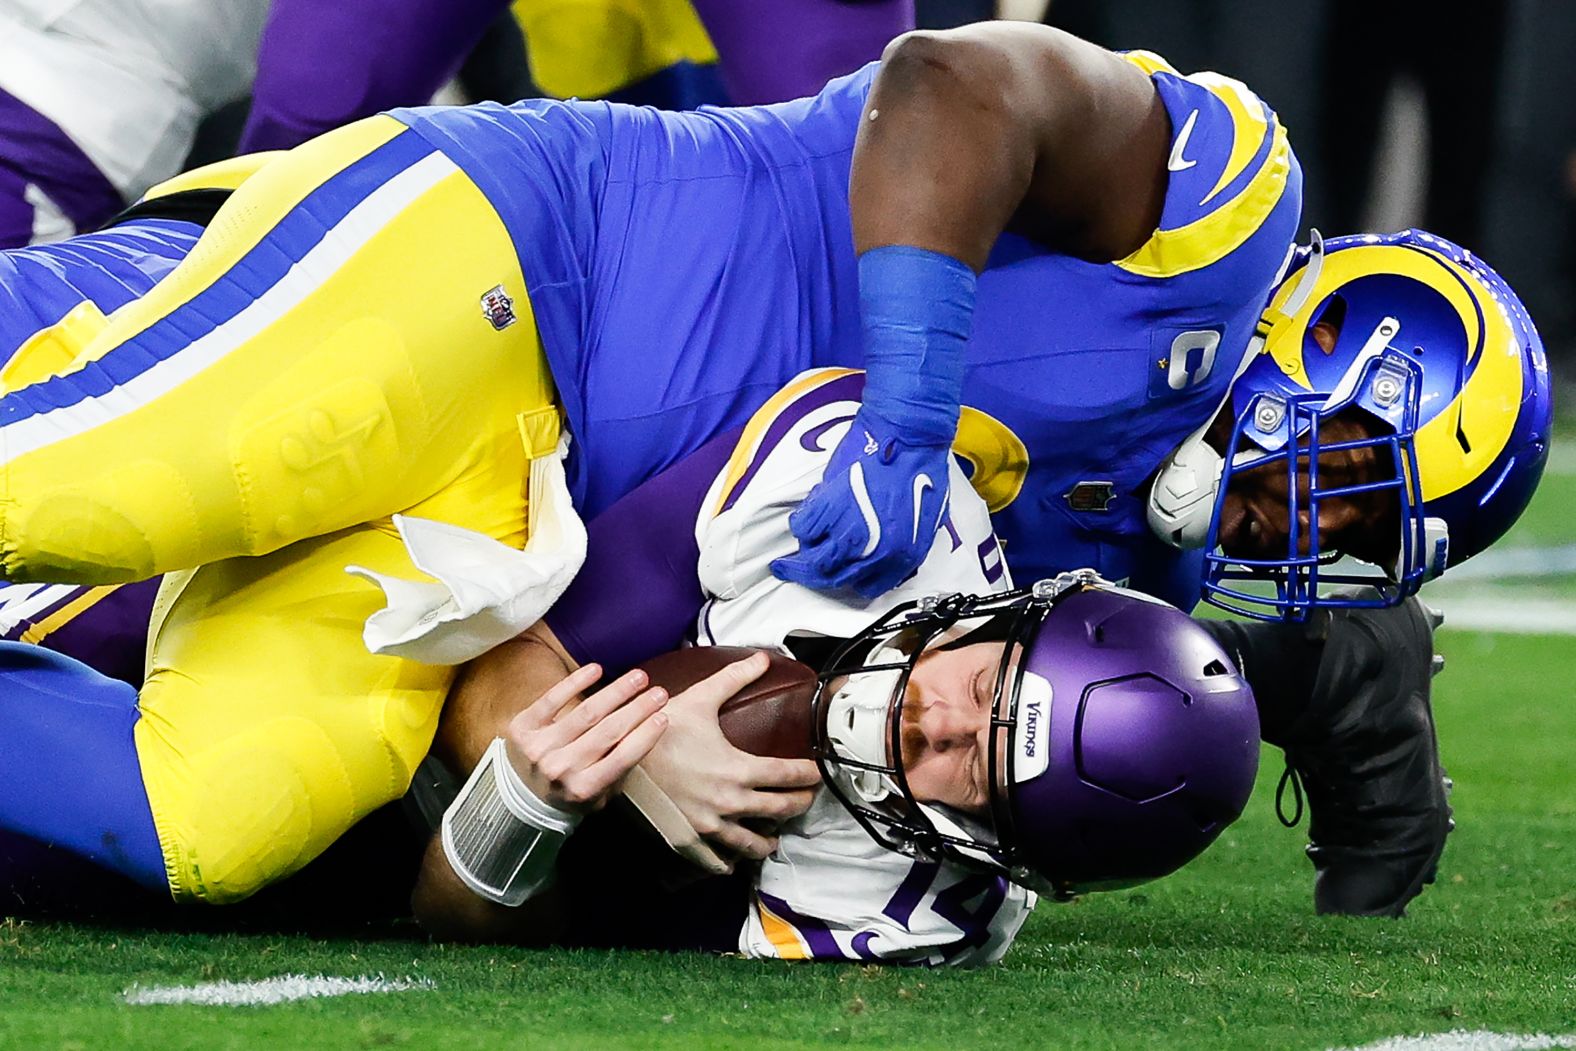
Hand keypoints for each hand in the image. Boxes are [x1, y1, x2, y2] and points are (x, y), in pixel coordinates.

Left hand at [503, 663, 668, 813]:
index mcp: (583, 789)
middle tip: (660, 693)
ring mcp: (539, 747)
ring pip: (586, 713)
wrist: (519, 797)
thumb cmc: (569, 792)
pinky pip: (551, 699)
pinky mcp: (523, 727)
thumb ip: (619, 769)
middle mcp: (560, 769)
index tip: (664, 716)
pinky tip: (596, 669)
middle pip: (608, 732)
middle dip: (638, 709)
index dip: (645, 736)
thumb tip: (646, 732)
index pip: (622, 759)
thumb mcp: (598, 794)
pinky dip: (575, 682)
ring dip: (617, 691)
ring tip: (639, 677)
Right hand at [639, 652, 821, 860]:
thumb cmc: (658, 730)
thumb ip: (733, 679)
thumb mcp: (698, 700)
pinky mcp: (688, 840)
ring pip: (753, 843)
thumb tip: (762, 658)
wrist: (618, 759)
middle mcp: (729, 803)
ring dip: (769, 839)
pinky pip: (718, 861)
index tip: (816, 773)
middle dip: (799, 803)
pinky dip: (732, 861)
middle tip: (806, 798)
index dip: (808, 774)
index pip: (788, 776)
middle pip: (780, 809)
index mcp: (738, 770)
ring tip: (775, 836)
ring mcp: (709, 826)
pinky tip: (736, 858)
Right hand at [772, 407, 951, 597]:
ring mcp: (849, 531)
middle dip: (811, 577)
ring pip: (813, 560)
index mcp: (903, 557)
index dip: (849, 579)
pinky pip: (804, 528)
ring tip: (785, 559)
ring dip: (797, 560)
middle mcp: (875, 552)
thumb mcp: (927, 520)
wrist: (910, 435)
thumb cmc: (923, 469)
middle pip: (832, 579)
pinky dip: (800, 525)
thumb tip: (880, 553)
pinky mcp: (830, 507)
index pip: (867, 587)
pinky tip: (803, 518)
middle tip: (793, 572)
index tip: (838, 572)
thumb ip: (901, 544)